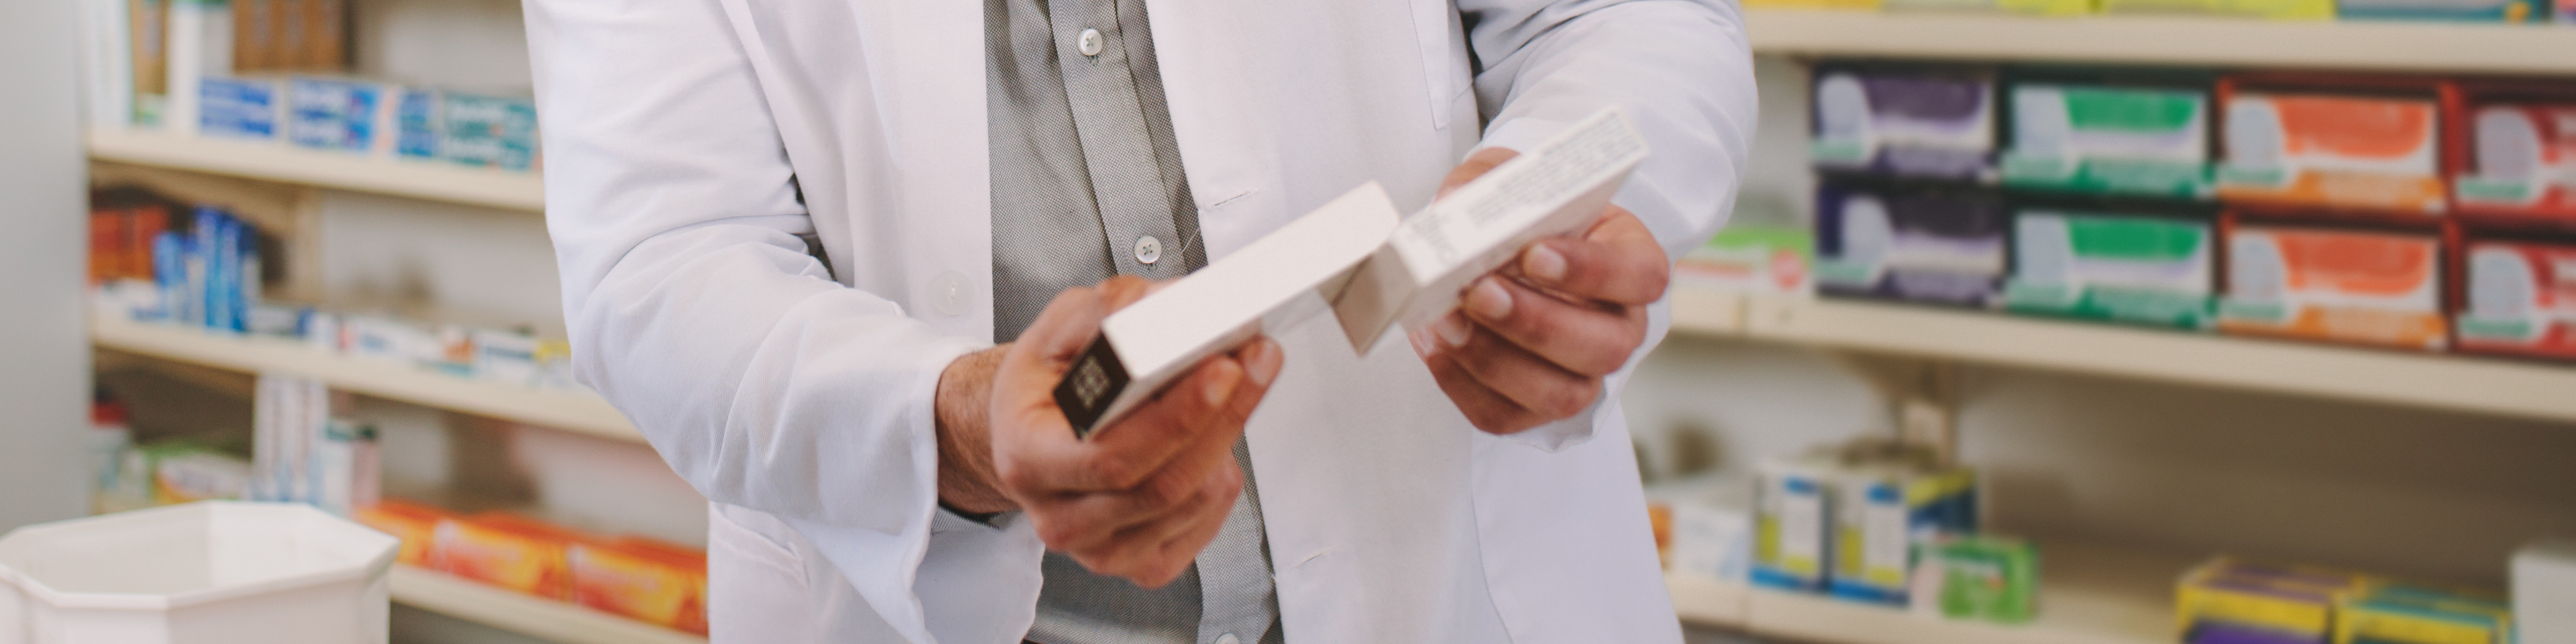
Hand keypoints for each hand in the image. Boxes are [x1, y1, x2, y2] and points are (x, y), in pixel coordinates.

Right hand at [964, 276, 1281, 587]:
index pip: (1112, 457)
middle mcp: (1062, 517)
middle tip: (1254, 360)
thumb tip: (1161, 307)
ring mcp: (1104, 549)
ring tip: (1231, 389)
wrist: (1032, 435)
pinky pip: (1209, 518)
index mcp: (1028, 460)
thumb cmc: (1044, 389)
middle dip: (1222, 415)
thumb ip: (1107, 313)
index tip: (1221, 368)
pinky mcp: (1145, 564)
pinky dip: (1222, 470)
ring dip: (1226, 436)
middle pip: (1164, 483)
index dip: (1177, 416)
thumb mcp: (1056, 332)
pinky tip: (1207, 438)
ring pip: (1196, 500)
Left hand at [1411, 147, 1668, 434]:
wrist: (1492, 254)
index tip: (1533, 253)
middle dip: (1535, 324)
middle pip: (1605, 347)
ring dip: (1496, 361)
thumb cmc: (1516, 216)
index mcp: (1632, 263)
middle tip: (1479, 292)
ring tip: (1446, 322)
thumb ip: (1485, 185)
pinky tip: (1437, 349)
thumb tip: (1451, 210)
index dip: (1593, 271)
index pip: (1642, 277)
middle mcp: (1619, 327)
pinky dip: (1464, 387)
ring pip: (1561, 394)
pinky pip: (1506, 415)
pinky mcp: (1535, 406)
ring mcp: (1583, 374)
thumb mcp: (1506, 178)